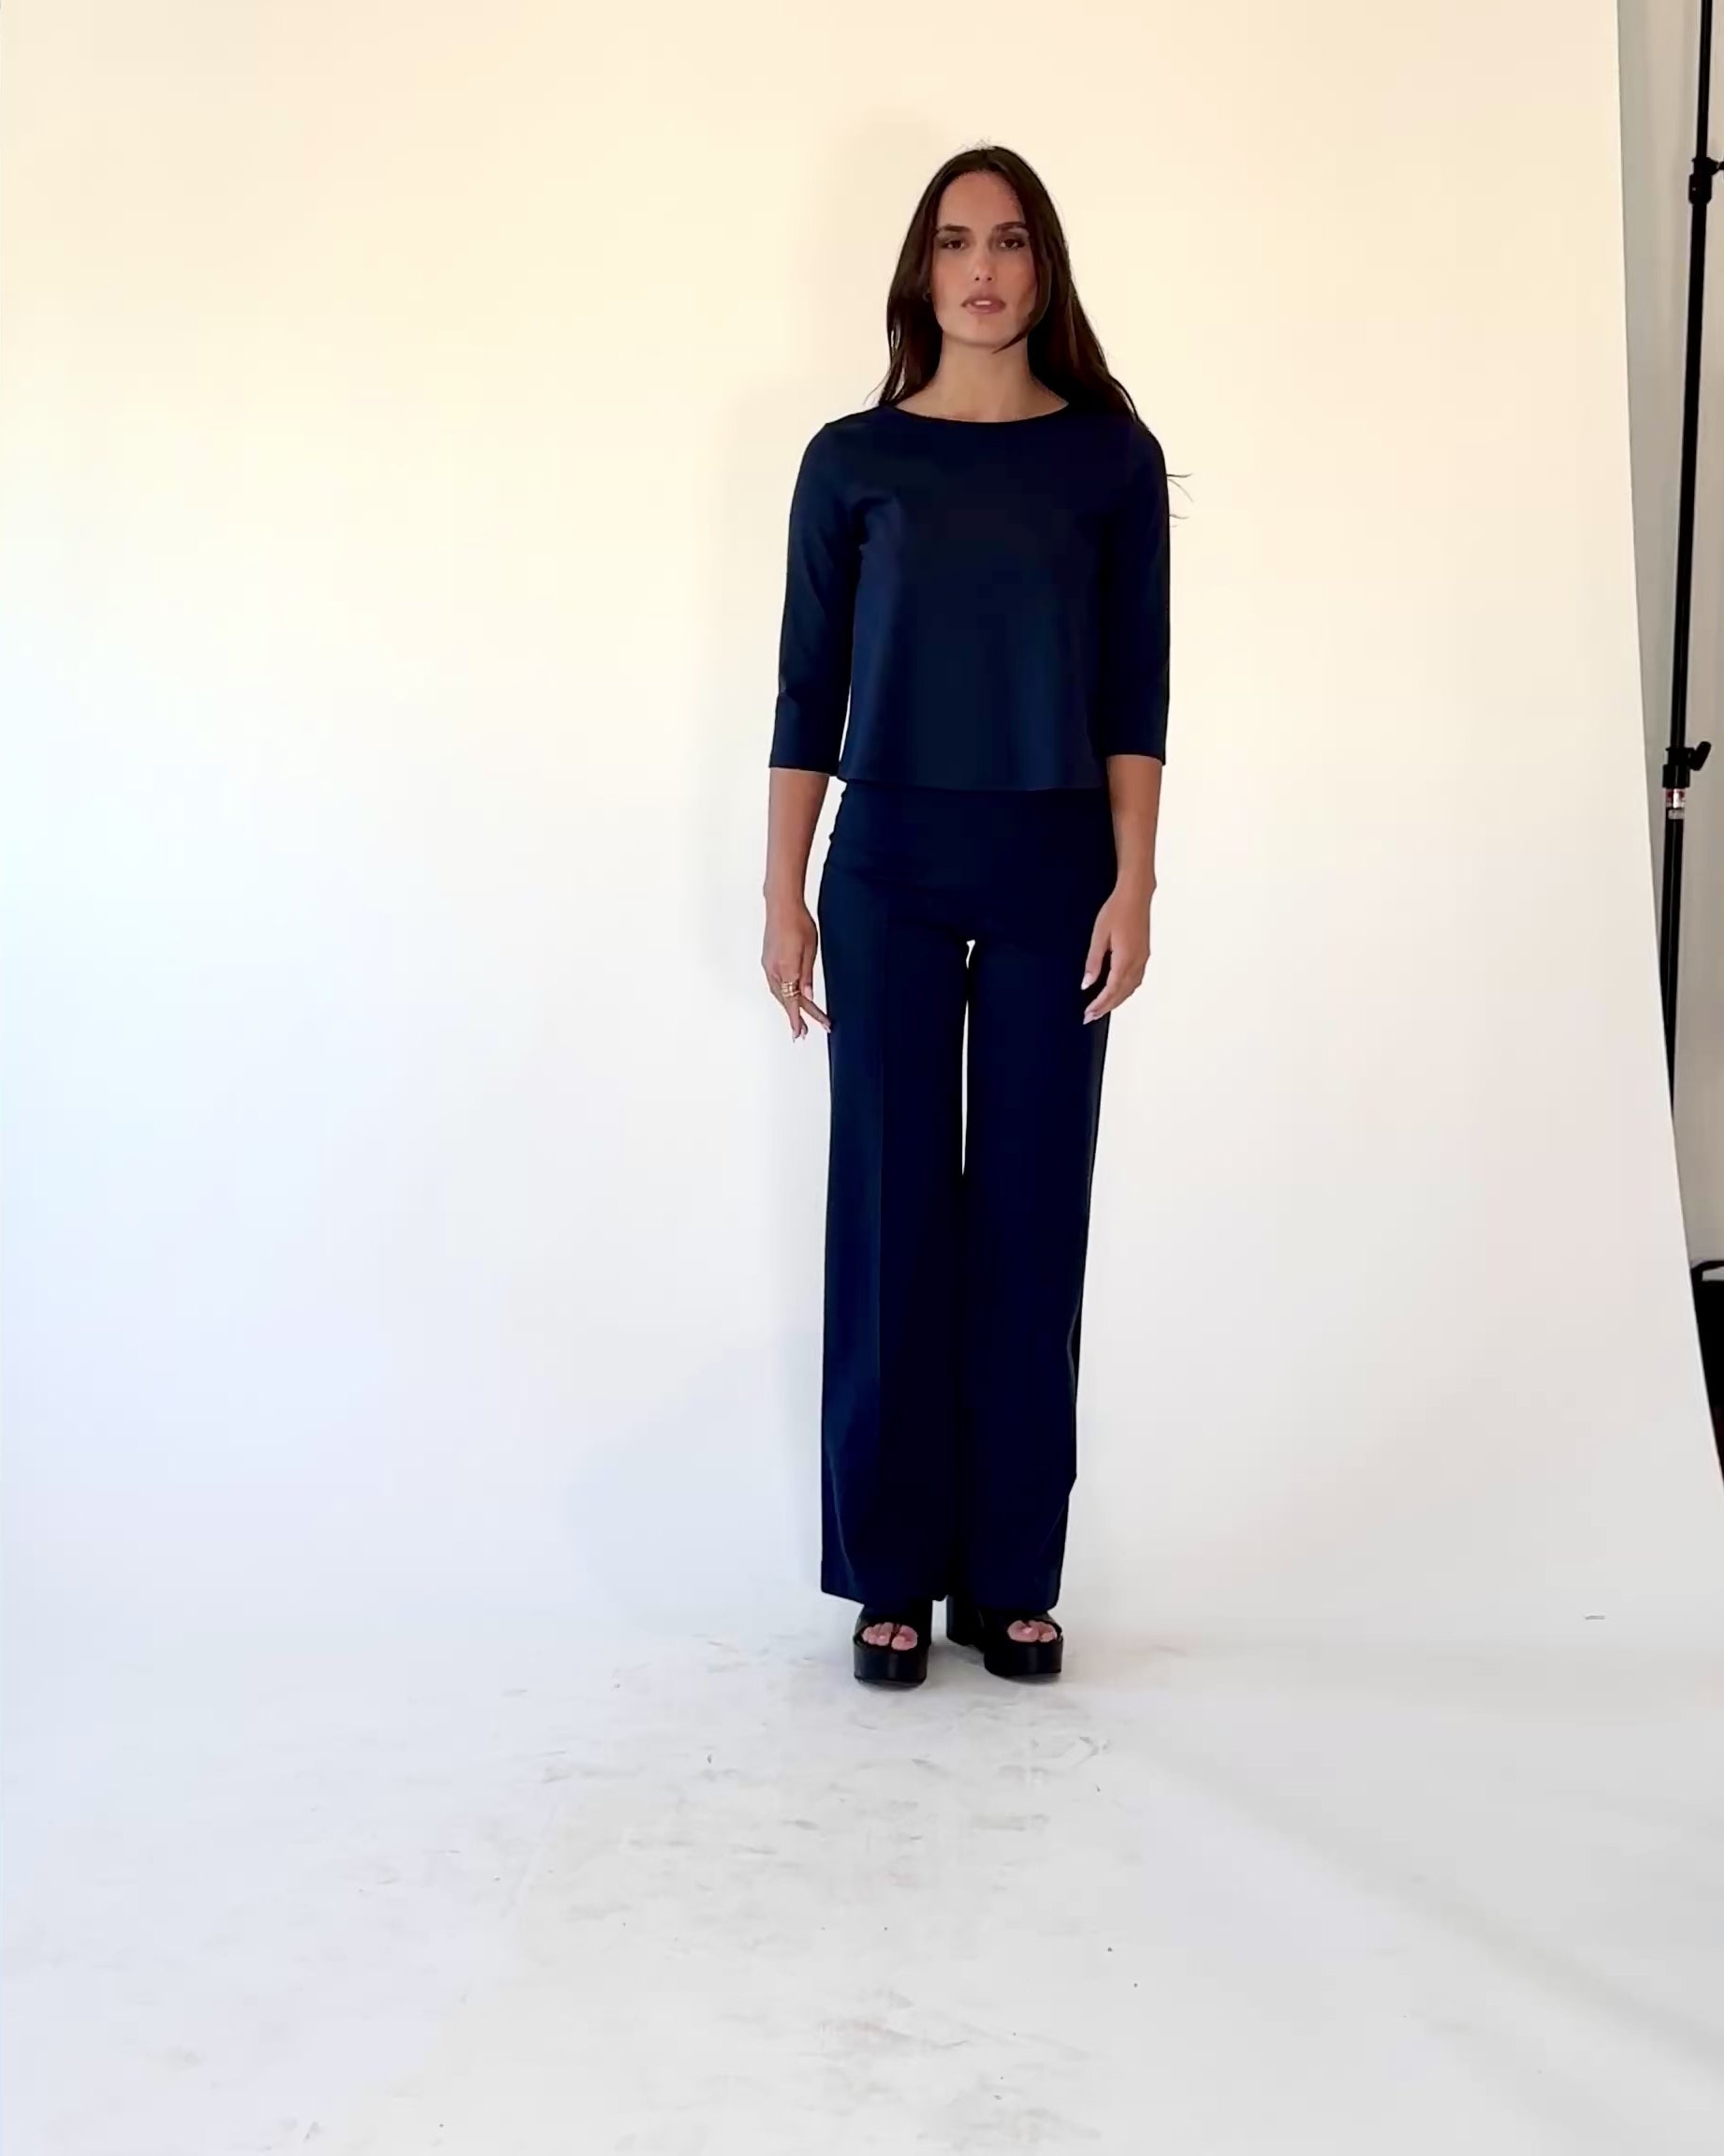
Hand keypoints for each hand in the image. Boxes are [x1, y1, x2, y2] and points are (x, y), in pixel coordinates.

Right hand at [762, 895, 830, 1039]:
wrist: (781, 905)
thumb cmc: (798, 922)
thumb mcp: (810, 950)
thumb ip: (807, 975)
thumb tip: (807, 995)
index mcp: (786, 968)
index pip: (793, 1001)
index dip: (797, 1019)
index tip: (799, 1034)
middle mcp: (773, 970)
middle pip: (786, 1000)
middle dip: (796, 1017)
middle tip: (804, 1033)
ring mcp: (768, 966)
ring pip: (779, 993)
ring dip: (789, 1007)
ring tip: (800, 1020)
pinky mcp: (768, 961)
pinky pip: (775, 984)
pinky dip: (783, 995)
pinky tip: (790, 998)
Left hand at [1081, 879, 1153, 1021]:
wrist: (1136, 895)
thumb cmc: (1117, 910)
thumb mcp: (1099, 936)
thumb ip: (1093, 962)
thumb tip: (1086, 983)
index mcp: (1125, 959)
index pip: (1111, 990)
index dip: (1099, 1005)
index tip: (1088, 1014)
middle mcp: (1137, 962)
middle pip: (1122, 993)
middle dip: (1106, 1007)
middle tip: (1091, 1017)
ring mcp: (1143, 959)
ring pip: (1131, 988)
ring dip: (1117, 1001)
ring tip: (1102, 1008)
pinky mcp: (1143, 954)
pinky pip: (1136, 980)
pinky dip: (1125, 990)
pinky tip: (1117, 991)